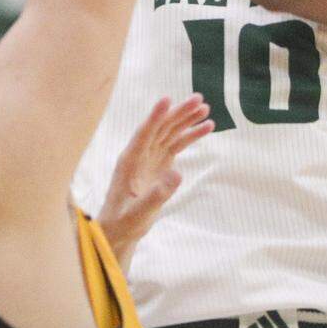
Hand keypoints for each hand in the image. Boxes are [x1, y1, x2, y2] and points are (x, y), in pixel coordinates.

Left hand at [97, 95, 212, 270]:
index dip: (155, 116)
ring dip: (187, 120)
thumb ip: (157, 195)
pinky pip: (177, 144)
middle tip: (199, 99)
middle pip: (161, 127)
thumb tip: (179, 173)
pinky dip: (190, 135)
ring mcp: (151, 156)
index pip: (144, 133)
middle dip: (179, 112)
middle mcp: (141, 152)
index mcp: (130, 159)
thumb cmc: (123, 221)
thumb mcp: (138, 213)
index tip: (167, 99)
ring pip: (170, 132)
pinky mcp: (161, 163)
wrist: (120, 228)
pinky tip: (206, 127)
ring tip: (206, 108)